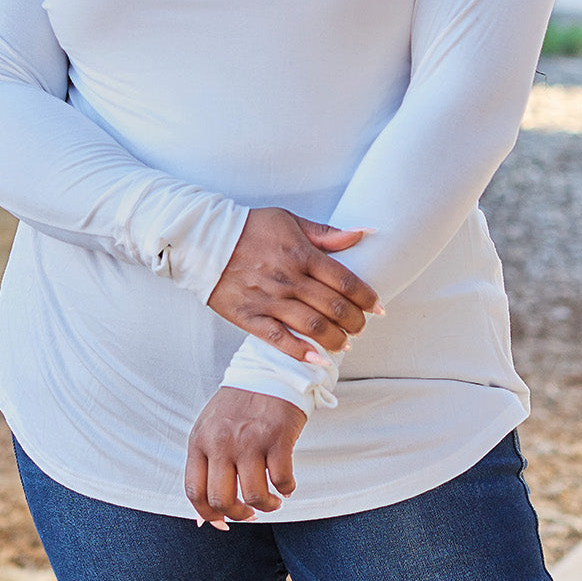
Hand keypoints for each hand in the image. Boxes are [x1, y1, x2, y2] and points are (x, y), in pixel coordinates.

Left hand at [185, 387, 306, 525]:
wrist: (269, 368)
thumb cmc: (240, 403)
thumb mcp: (212, 428)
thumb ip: (206, 465)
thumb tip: (204, 518)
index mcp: (200, 440)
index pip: (194, 491)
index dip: (208, 516)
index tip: (224, 522)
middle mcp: (221, 442)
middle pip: (221, 500)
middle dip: (238, 514)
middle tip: (251, 512)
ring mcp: (249, 440)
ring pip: (253, 496)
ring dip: (266, 505)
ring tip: (273, 500)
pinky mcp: (277, 437)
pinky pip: (282, 480)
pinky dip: (286, 489)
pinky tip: (287, 485)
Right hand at [207, 208, 381, 364]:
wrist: (203, 240)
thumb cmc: (250, 228)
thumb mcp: (289, 221)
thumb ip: (326, 233)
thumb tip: (363, 234)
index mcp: (302, 255)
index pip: (345, 281)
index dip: (367, 298)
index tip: (378, 307)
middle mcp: (289, 279)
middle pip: (334, 307)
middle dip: (356, 321)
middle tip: (362, 327)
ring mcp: (269, 300)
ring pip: (312, 327)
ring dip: (335, 339)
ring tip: (344, 343)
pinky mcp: (250, 317)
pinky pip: (279, 340)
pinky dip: (301, 352)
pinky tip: (318, 359)